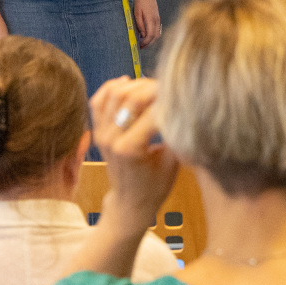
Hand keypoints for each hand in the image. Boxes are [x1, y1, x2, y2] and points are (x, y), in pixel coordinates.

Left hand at [89, 77, 178, 231]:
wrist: (130, 201)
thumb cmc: (156, 185)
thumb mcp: (174, 162)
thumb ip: (177, 133)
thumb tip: (188, 105)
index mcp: (130, 149)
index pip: (153, 111)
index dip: (171, 101)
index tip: (185, 97)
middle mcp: (111, 138)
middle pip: (132, 97)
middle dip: (154, 88)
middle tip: (170, 89)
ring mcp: (101, 133)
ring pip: (115, 93)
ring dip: (136, 84)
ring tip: (152, 87)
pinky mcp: (97, 130)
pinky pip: (98, 99)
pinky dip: (112, 87)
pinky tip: (128, 83)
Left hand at [132, 0, 160, 47]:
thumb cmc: (140, 1)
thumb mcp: (137, 13)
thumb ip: (140, 24)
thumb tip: (142, 35)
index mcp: (151, 19)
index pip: (150, 35)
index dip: (146, 42)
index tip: (140, 45)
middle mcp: (156, 20)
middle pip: (155, 36)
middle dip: (149, 43)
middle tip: (141, 47)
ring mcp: (157, 18)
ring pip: (157, 33)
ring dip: (151, 39)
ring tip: (142, 42)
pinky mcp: (157, 17)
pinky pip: (156, 29)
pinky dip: (152, 34)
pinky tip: (145, 34)